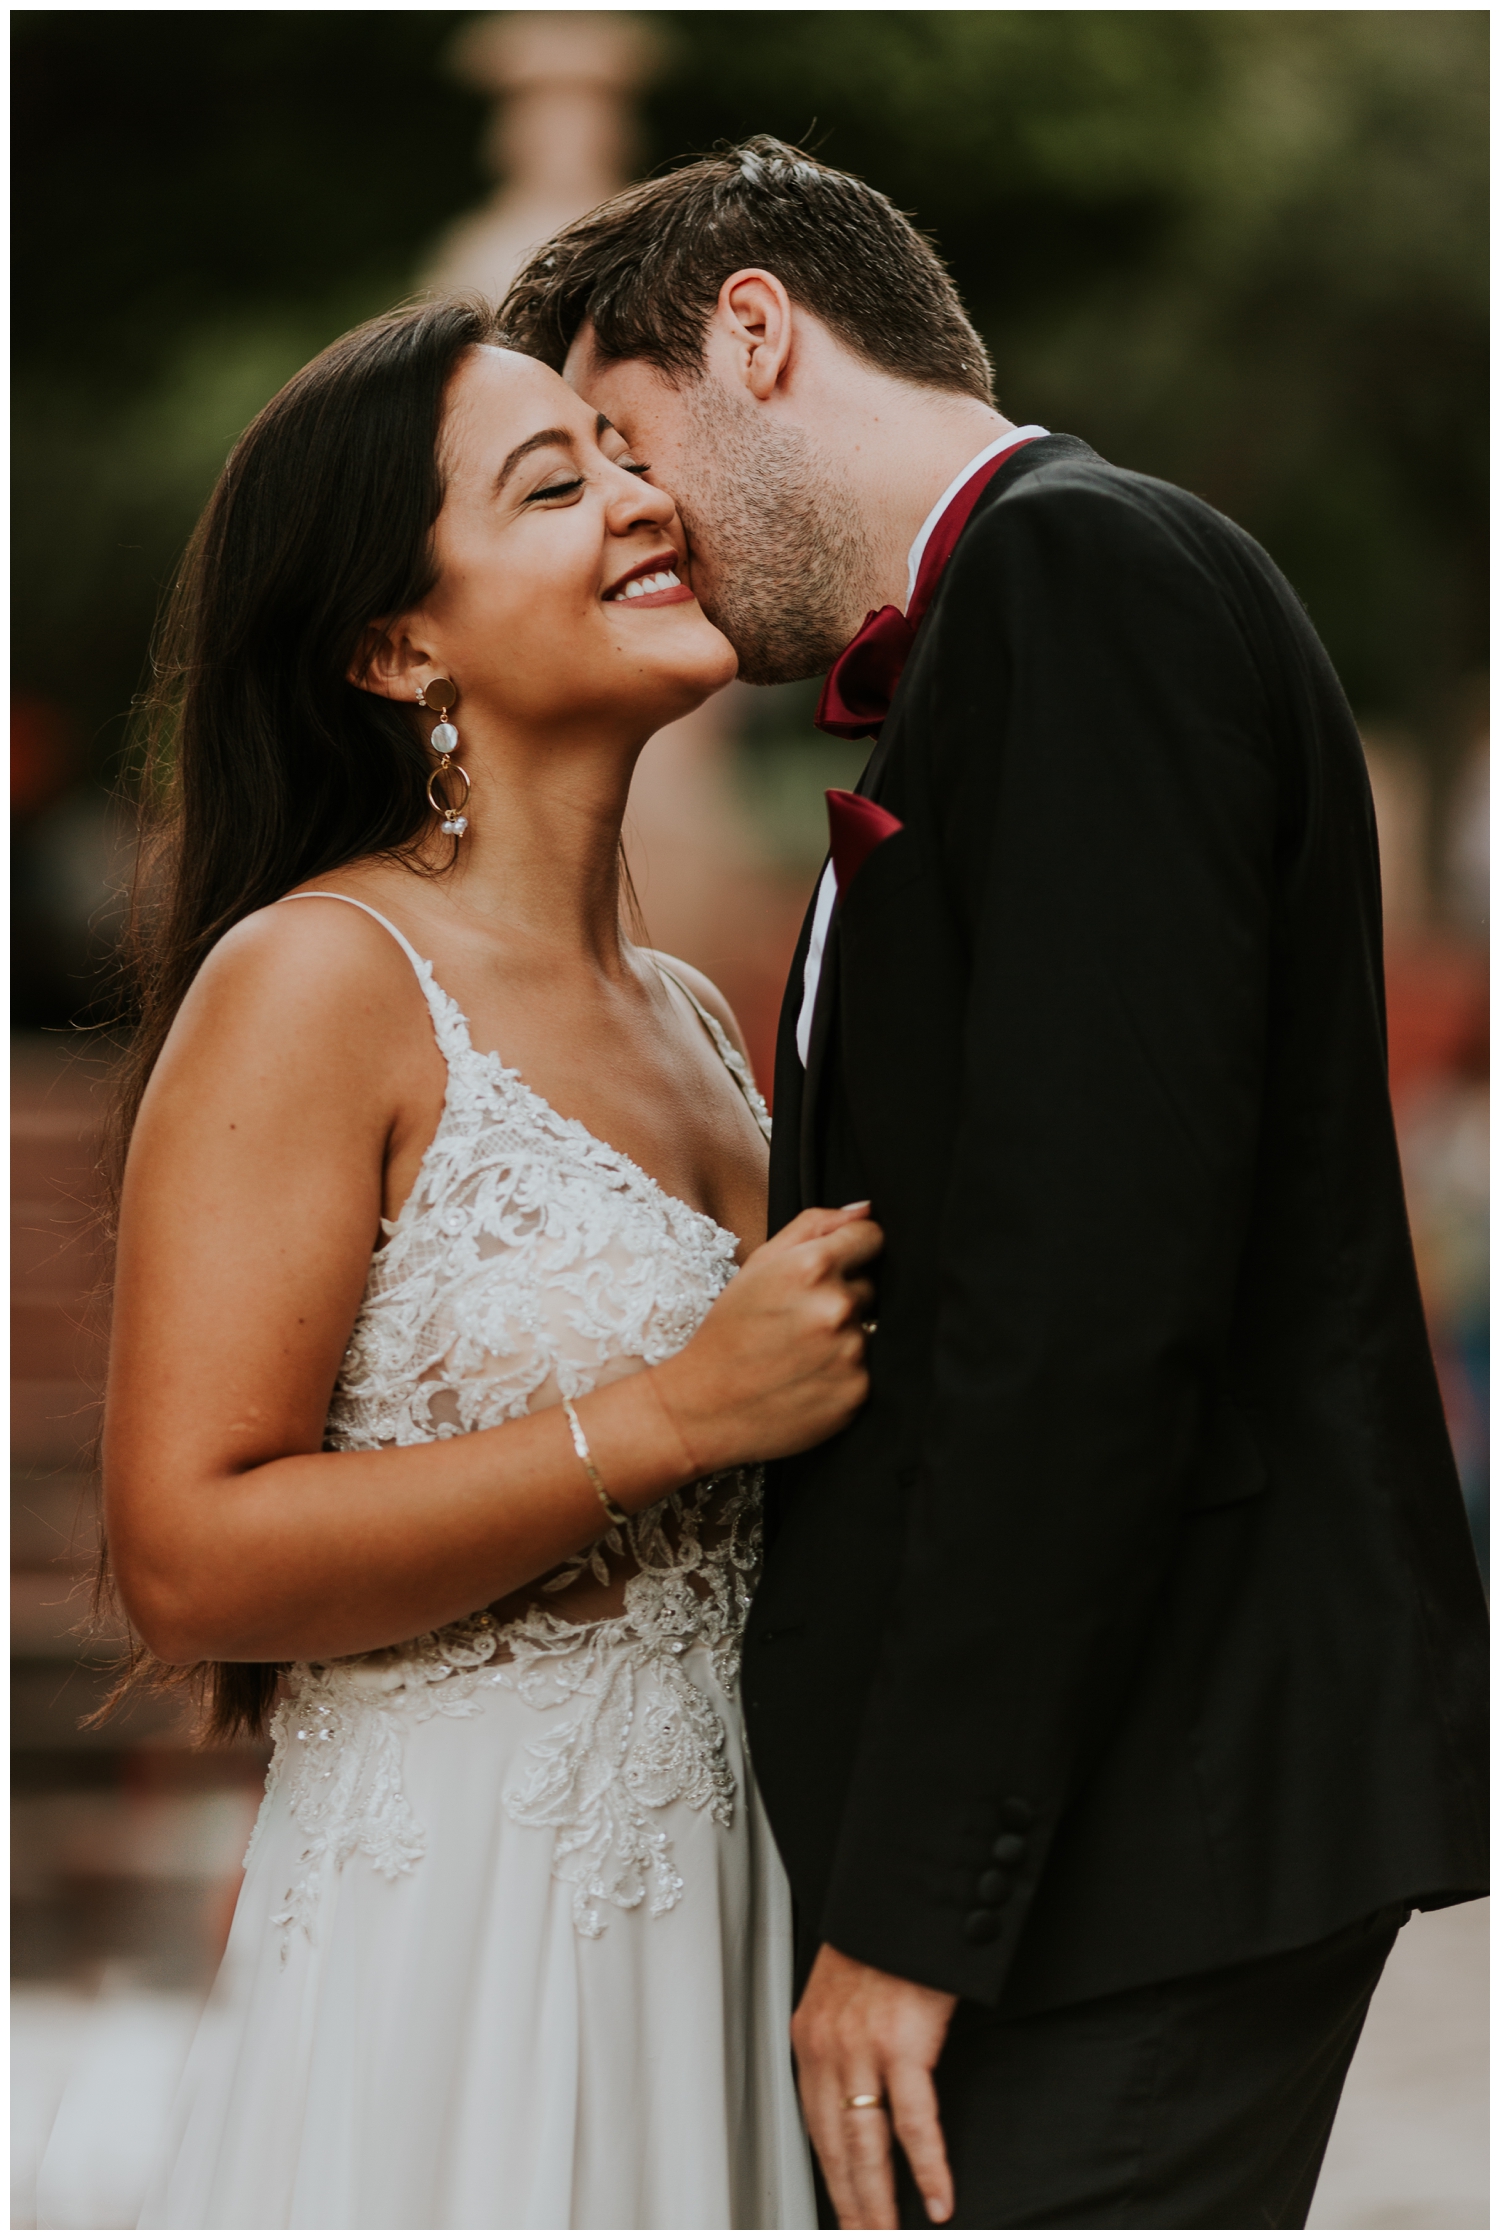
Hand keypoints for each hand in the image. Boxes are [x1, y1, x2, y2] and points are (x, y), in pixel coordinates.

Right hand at [651, 1205, 880, 1473]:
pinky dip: (845, 1372)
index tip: (834, 1267)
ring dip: (845, 1336)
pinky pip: (868, 1369)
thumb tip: (865, 1210)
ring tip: (802, 1351)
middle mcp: (837, 1306)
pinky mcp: (858, 1391)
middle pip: (871, 1285)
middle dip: (843, 1296)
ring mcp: (851, 1352)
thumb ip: (814, 1225)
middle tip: (800, 1319)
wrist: (706, 1406)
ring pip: (869, 1328)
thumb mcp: (758, 1264)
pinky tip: (809, 1377)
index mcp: (813, 1266)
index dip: (853, 1249)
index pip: (873, 1237)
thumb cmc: (730, 1331)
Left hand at [791, 1944, 957, 2229]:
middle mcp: (827, 2051)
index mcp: (809, 2040)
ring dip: (878, 2201)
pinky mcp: (903, 2046)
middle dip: (849, 2203)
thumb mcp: (841, 1994)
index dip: (828, 2176)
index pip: (814, 2127)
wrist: (899, 1901)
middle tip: (859, 2238)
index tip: (838, 2210)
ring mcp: (862, 2051)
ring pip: (867, 2146)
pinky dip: (928, 2167)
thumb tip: (854, 2092)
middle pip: (835, 2148)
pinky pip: (915, 2123)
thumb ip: (841, 2043)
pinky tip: (939, 2199)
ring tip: (885, 2235)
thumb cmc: (879, 1943)